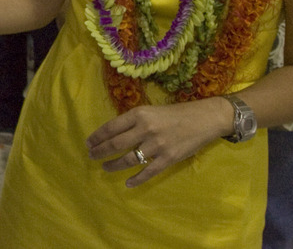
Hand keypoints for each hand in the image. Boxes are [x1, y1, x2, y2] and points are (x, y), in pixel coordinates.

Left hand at [85, 98, 230, 186]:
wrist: (204, 119)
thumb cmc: (176, 113)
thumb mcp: (151, 110)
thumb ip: (134, 121)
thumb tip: (114, 134)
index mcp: (139, 114)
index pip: (111, 127)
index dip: (98, 136)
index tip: (89, 142)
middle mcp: (146, 129)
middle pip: (116, 144)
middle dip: (100, 151)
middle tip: (91, 156)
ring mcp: (157, 145)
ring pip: (129, 159)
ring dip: (114, 165)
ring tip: (105, 167)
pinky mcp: (168, 159)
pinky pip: (148, 172)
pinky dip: (136, 179)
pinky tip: (127, 183)